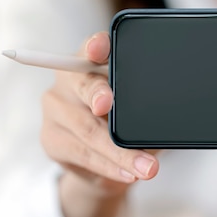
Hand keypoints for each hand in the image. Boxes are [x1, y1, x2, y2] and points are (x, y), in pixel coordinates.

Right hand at [41, 32, 158, 196]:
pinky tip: (128, 172)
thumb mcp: (138, 110)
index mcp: (93, 61)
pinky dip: (109, 165)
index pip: (92, 47)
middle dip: (98, 94)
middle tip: (108, 105)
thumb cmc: (124, 124)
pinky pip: (82, 153)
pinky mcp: (51, 138)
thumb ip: (143, 105)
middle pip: (83, 84)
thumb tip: (164, 119)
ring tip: (146, 167)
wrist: (102, 163)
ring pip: (87, 128)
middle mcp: (69, 79)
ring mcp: (56, 108)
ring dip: (119, 151)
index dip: (95, 45)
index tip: (99, 48)